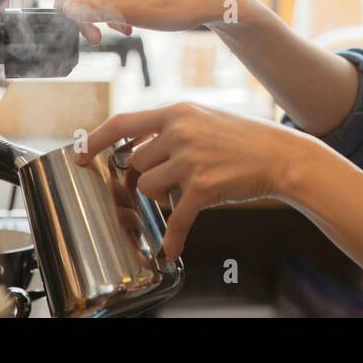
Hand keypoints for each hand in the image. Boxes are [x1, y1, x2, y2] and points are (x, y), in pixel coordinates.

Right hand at [54, 0, 242, 44]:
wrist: (216, 1)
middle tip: (92, 37)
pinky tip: (126, 29)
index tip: (71, 14)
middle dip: (80, 8)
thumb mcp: (140, 13)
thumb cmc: (185, 3)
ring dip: (96, 13)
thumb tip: (67, 8)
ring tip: (107, 36)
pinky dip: (112, 12)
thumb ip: (101, 10)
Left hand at [75, 103, 311, 261]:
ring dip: (162, 197)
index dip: (95, 140)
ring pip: (149, 188)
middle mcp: (181, 132)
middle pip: (135, 163)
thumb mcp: (205, 118)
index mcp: (178, 111)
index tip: (79, 154)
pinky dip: (172, 239)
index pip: (122, 123)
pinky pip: (175, 220)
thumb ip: (171, 129)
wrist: (282, 156)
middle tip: (165, 181)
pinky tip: (171, 251)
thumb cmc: (246, 138)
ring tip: (185, 193)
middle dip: (144, 177)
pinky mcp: (203, 187)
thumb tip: (135, 150)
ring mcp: (191, 159)